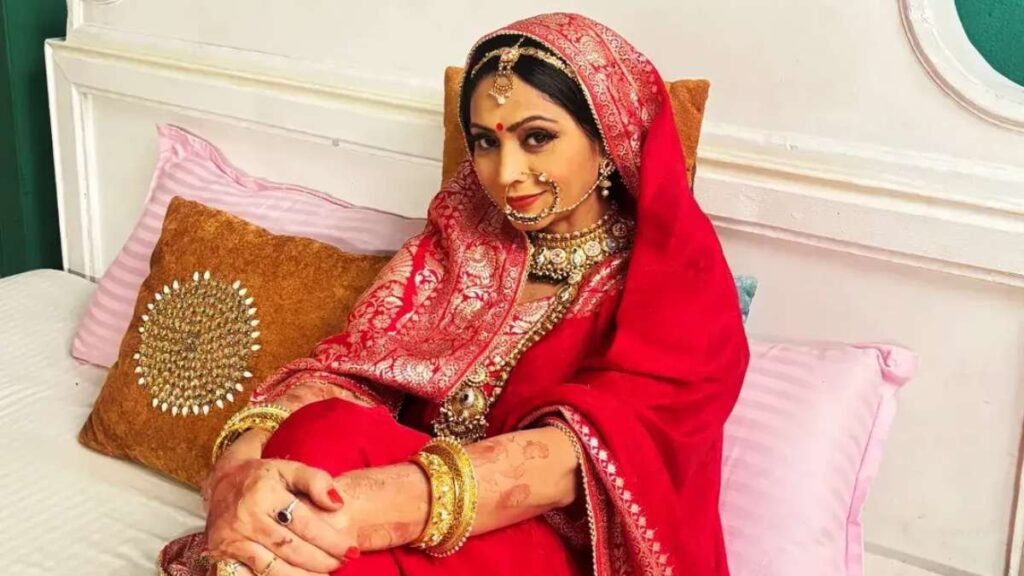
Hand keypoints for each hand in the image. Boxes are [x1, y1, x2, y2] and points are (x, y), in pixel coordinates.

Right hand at [205, 458, 359, 574]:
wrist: (221, 483)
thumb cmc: (263, 476)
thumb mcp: (290, 468)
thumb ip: (317, 480)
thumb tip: (337, 503)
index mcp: (264, 493)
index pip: (305, 523)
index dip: (331, 539)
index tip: (351, 548)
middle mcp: (246, 518)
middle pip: (291, 549)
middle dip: (321, 561)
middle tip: (342, 563)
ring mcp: (232, 539)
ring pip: (272, 568)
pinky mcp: (222, 555)